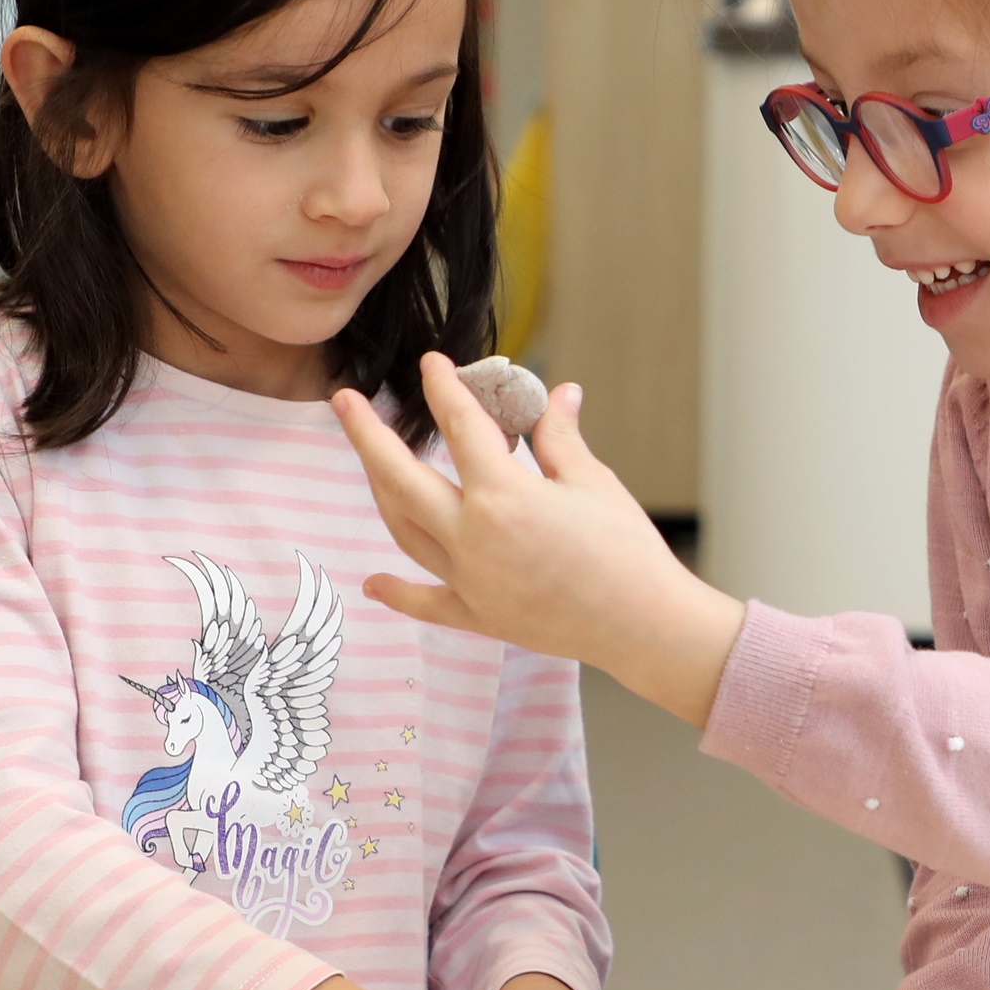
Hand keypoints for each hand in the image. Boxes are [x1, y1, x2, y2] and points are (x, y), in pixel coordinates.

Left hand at [333, 357, 747, 727]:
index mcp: (502, 494)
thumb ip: (559, 438)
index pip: (459, 427)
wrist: (644, 626)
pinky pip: (425, 603)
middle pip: (400, 477)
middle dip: (367, 434)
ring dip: (381, 492)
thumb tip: (558, 392)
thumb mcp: (592, 481)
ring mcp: (469, 580)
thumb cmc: (627, 549)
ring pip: (403, 529)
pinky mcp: (478, 616)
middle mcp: (472, 536)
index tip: (430, 363)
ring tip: (371, 464)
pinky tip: (373, 581)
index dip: (443, 388)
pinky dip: (396, 592)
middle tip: (344, 400)